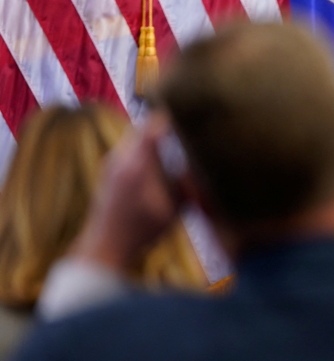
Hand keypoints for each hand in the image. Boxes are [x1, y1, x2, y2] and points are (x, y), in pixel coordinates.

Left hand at [72, 112, 182, 272]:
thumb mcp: (174, 208)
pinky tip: (157, 166)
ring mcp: (111, 163)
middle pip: (144, 128)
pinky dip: (144, 151)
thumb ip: (187, 183)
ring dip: (153, 140)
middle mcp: (122, 157)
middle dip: (164, 127)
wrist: (105, 246)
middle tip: (186, 130)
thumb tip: (202, 165)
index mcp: (139, 162)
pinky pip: (129, 151)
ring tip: (174, 146)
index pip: (155, 125)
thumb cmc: (143, 229)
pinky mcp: (108, 172)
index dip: (173, 116)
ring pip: (136, 139)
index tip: (191, 114)